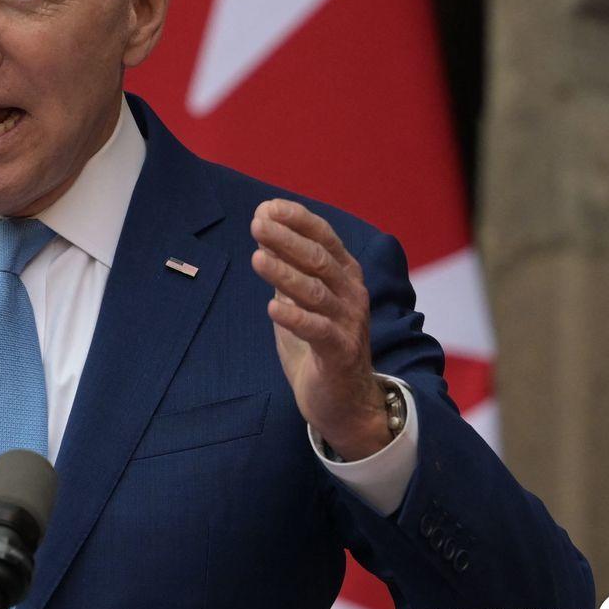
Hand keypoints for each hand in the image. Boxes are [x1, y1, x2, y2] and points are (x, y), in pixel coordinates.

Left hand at [249, 199, 389, 459]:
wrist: (344, 401)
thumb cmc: (320, 344)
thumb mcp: (300, 300)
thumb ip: (287, 269)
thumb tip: (265, 232)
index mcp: (344, 275)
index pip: (324, 238)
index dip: (297, 220)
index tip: (266, 207)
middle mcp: (351, 294)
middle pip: (319, 259)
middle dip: (287, 239)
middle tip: (256, 224)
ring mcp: (349, 323)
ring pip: (317, 292)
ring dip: (285, 274)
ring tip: (257, 258)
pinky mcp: (341, 354)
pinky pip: (319, 332)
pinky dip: (296, 319)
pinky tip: (272, 309)